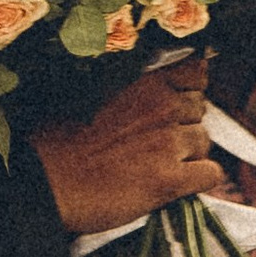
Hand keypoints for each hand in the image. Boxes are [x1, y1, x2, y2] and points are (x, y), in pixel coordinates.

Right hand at [33, 67, 230, 234]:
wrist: (44, 182)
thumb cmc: (56, 141)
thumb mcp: (90, 93)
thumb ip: (128, 90)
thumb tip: (153, 93)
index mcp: (142, 82)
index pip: (195, 72)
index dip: (188, 90)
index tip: (175, 103)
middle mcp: (162, 107)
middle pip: (200, 110)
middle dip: (184, 124)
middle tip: (157, 142)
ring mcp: (168, 143)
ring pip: (204, 142)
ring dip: (188, 153)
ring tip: (157, 165)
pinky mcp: (170, 180)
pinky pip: (210, 175)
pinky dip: (198, 180)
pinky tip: (174, 184)